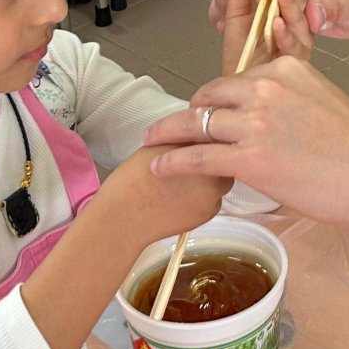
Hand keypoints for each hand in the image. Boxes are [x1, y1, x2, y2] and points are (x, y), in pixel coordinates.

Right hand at [94, 146, 230, 250]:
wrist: (124, 214)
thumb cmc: (134, 176)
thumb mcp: (159, 145)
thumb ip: (184, 139)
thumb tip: (198, 135)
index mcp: (200, 149)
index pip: (214, 133)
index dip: (204, 135)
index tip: (192, 139)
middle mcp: (214, 170)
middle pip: (224, 156)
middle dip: (212, 155)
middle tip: (187, 159)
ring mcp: (214, 194)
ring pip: (221, 179)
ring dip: (209, 176)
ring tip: (183, 181)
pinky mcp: (209, 213)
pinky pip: (213, 198)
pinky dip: (202, 195)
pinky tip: (181, 197)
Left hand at [144, 58, 348, 257]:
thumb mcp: (322, 101)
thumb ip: (288, 103)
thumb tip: (268, 124)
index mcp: (285, 68)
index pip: (233, 79)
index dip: (215, 99)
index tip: (204, 111)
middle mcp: (265, 87)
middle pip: (208, 96)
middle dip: (188, 113)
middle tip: (171, 128)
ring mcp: (255, 122)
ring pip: (196, 124)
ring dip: (168, 135)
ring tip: (153, 143)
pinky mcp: (250, 158)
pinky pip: (197, 157)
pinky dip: (172, 162)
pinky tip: (159, 167)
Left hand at [219, 0, 313, 75]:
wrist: (240, 93)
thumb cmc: (241, 58)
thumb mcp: (235, 18)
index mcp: (284, 12)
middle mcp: (295, 26)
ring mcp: (298, 43)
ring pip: (297, 20)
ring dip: (290, 2)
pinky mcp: (295, 64)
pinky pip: (291, 47)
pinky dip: (284, 34)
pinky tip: (278, 22)